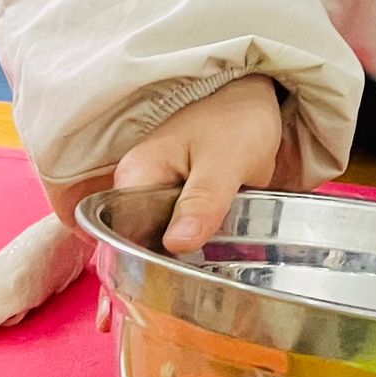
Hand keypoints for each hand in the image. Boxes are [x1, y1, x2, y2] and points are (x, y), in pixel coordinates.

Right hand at [102, 75, 286, 254]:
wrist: (255, 98)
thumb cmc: (237, 118)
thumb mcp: (226, 159)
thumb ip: (202, 201)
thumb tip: (176, 243)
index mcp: (134, 176)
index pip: (120, 237)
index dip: (145, 264)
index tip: (176, 278)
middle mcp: (135, 187)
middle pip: (139, 243)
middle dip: (168, 262)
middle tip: (203, 272)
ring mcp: (154, 193)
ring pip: (161, 241)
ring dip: (186, 254)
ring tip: (214, 261)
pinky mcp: (175, 199)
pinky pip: (177, 231)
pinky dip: (197, 242)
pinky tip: (217, 248)